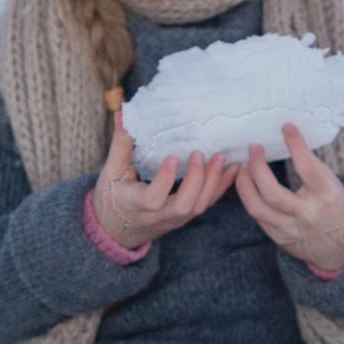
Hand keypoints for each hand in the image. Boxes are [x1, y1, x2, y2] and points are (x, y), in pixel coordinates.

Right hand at [90, 112, 235, 250]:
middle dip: (197, 180)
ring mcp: (174, 218)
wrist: (116, 230)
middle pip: (183, 206)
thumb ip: (120, 144)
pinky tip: (233, 169)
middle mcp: (158, 216)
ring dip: (213, 183)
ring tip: (221, 157)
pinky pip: (206, 204)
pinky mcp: (185, 217)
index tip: (172, 157)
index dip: (164, 180)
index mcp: (135, 204)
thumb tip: (123, 113)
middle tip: (200, 154)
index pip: (153, 199)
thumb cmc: (112, 198)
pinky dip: (221, 187)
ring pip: (198, 207)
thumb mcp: (110, 173)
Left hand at [233, 122, 343, 273]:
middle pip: (272, 193)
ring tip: (242, 166)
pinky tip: (247, 184)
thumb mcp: (332, 184)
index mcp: (326, 196)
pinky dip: (250, 198)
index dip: (296, 145)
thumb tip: (287, 137)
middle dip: (257, 168)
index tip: (286, 126)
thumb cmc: (336, 204)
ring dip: (244, 184)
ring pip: (257, 208)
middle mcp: (308, 215)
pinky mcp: (280, 239)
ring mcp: (291, 230)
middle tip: (254, 148)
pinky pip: (258, 218)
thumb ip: (311, 167)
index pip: (307, 168)